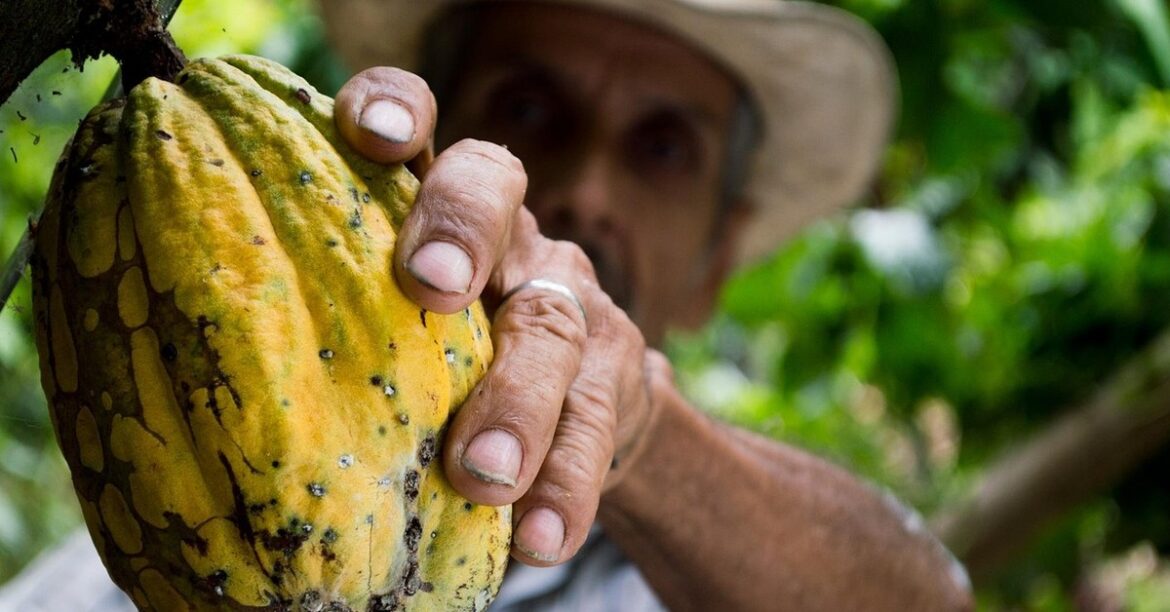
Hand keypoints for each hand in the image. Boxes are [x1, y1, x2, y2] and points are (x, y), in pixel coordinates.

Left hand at [335, 68, 666, 565]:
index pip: (420, 125)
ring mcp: (570, 302)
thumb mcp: (395, 322)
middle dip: (460, 230)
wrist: (583, 408)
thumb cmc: (447, 363)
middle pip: (495, 193)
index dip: (396, 108)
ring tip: (482, 473)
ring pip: (552, 329)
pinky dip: (566, 485)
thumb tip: (193, 371)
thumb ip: (336, 316)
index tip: (365, 132)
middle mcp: (510, 236)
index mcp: (438, 206)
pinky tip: (541, 539)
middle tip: (428, 286)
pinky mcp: (616, 379)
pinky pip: (595, 428)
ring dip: (517, 401)